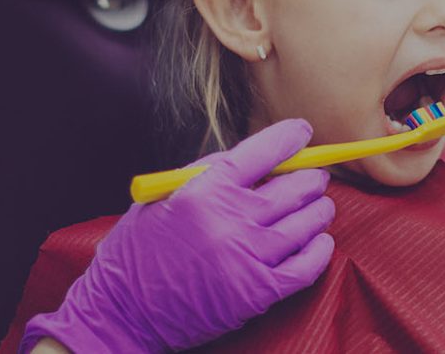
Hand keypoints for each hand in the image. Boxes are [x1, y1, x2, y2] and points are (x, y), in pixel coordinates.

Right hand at [21, 119, 334, 352]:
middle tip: (316, 176)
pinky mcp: (256, 292)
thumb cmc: (138, 251)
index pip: (261, 152)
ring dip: (319, 210)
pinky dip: (320, 250)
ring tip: (321, 205)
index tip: (302, 132)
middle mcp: (229, 220)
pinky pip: (305, 267)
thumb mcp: (162, 197)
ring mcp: (246, 257)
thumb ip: (207, 174)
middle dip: (310, 177)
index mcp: (204, 191)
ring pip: (305, 224)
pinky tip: (321, 242)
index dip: (288, 138)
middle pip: (291, 187)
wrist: (122, 311)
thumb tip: (254, 157)